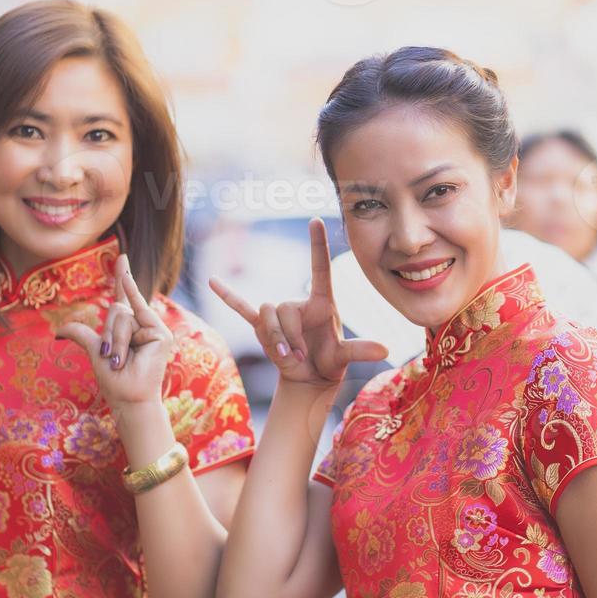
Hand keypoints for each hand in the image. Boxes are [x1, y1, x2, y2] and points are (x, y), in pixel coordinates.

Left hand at [56, 253, 173, 411]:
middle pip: (116, 310)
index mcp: (127, 329)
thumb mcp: (94, 352)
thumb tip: (58, 332)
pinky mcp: (160, 334)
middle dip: (108, 335)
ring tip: (121, 360)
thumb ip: (82, 334)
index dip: (122, 278)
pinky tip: (125, 271)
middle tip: (112, 358)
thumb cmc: (114, 381)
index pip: (123, 298)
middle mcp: (140, 325)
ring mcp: (152, 328)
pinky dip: (132, 291)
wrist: (128, 398)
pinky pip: (138, 313)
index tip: (121, 258)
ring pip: (122, 316)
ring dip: (116, 342)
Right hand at [209, 218, 387, 390]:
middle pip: (284, 308)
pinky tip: (211, 280)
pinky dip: (229, 296)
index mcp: (322, 302)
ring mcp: (280, 314)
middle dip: (289, 336)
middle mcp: (299, 303)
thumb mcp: (344, 357)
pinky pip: (242, 308)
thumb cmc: (329, 361)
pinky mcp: (263, 326)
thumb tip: (385, 350)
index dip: (317, 244)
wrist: (308, 376)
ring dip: (276, 340)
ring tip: (289, 358)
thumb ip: (360, 351)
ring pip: (267, 315)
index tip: (316, 220)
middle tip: (301, 357)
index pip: (320, 267)